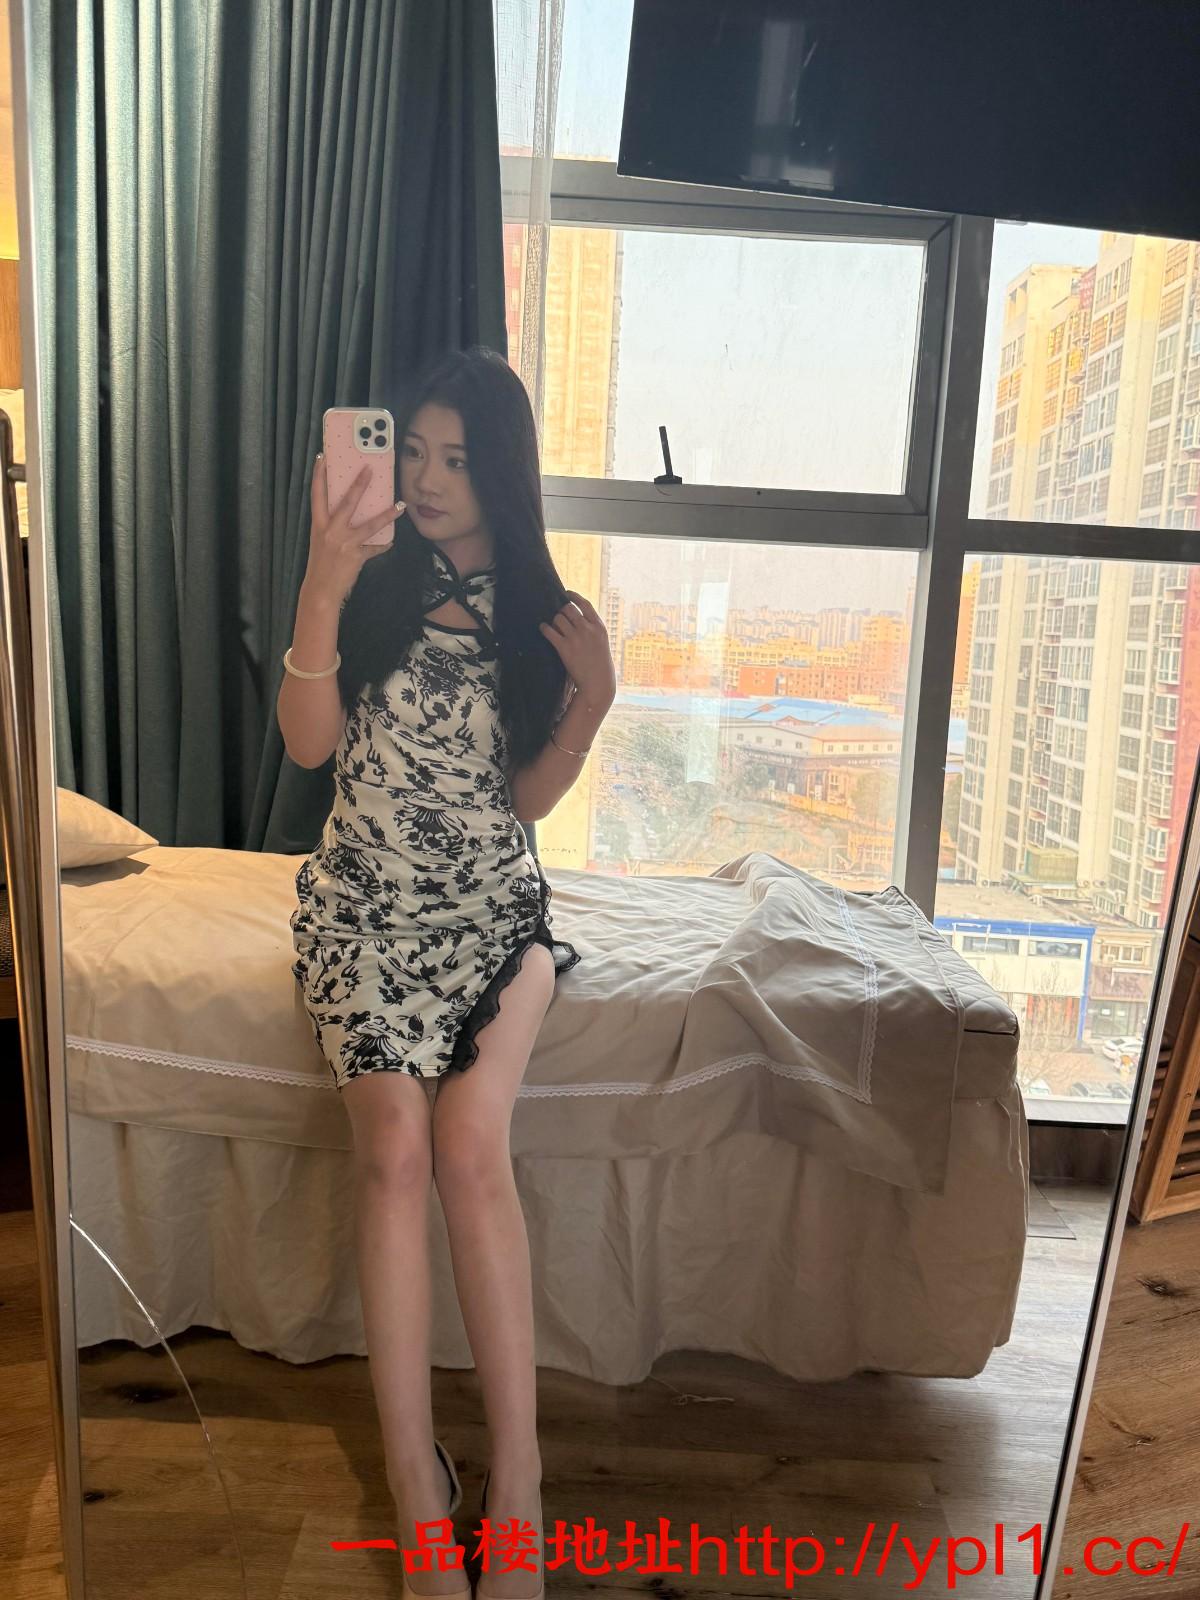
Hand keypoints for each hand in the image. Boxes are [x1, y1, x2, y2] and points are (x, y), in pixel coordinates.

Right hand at [303, 455, 404, 607]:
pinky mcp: (357, 555)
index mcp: (318, 524)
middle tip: (370, 469)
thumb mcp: (321, 541)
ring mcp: (345, 543)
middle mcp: (331, 530)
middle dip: (359, 484)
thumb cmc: (321, 565)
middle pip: (347, 502)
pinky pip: (376, 547)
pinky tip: (390, 541)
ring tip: (400, 506)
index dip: (318, 475)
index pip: (317, 495)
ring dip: (387, 515)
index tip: (322, 458)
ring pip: (370, 524)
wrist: (320, 590)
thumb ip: (332, 526)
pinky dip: (383, 544)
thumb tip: (347, 514)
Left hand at [538, 591, 615, 705]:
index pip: (585, 604)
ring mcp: (576, 638)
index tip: (567, 593)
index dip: (574, 596)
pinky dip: (544, 628)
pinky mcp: (564, 648)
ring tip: (551, 624)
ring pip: (558, 618)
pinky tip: (543, 628)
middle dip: (561, 610)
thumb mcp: (602, 642)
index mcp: (599, 626)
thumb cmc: (600, 663)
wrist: (598, 682)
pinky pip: (550, 631)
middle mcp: (587, 629)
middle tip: (558, 615)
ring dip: (553, 620)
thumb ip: (593, 629)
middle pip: (568, 609)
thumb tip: (579, 617)